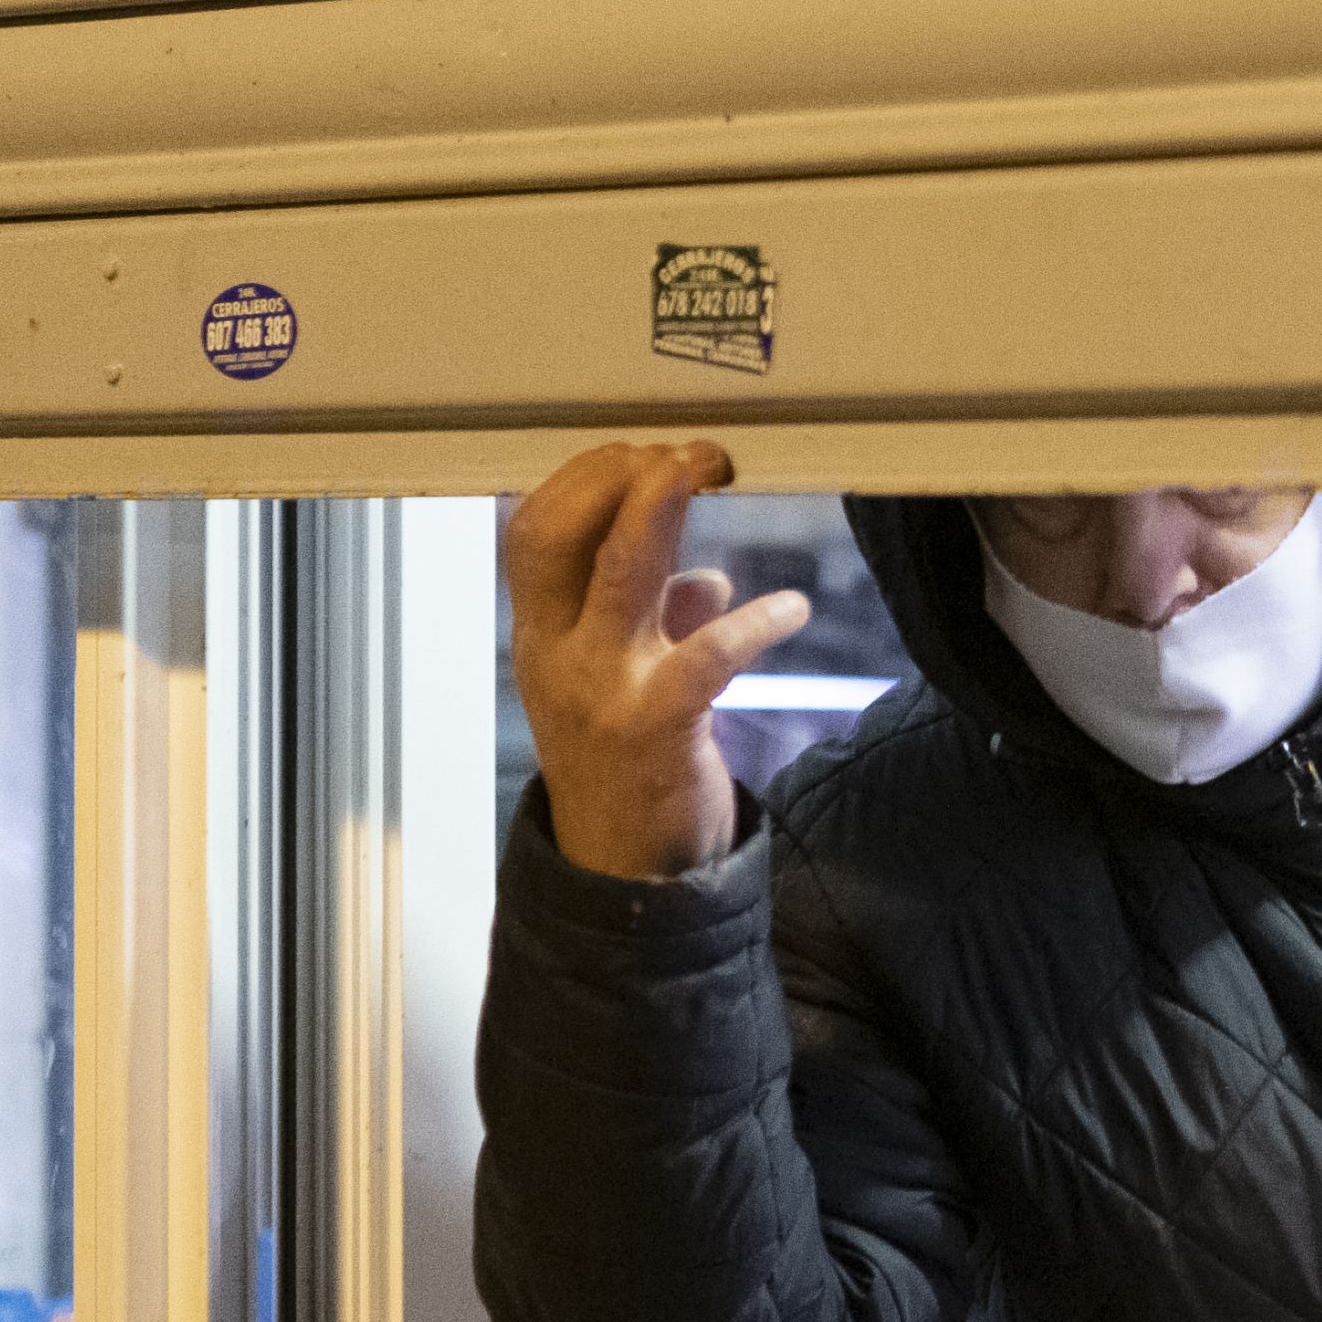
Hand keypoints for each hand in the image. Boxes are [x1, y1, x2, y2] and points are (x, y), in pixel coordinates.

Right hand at [500, 442, 811, 879]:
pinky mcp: (656, 728)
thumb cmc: (625, 762)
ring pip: (620, 576)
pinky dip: (754, 620)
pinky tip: (790, 604)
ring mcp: (602, 691)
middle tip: (680, 448)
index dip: (580, 478)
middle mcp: (558, 655)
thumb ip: (657, 623)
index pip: (531, 533)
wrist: (622, 874)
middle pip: (562, 538)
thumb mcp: (616, 683)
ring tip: (702, 465)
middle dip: (617, 476)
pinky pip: (705, 655)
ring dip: (659, 509)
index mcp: (542, 636)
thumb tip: (707, 579)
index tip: (636, 447)